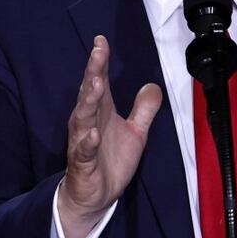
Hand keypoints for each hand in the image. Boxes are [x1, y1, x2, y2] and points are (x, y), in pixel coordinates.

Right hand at [59, 35, 162, 237]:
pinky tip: (94, 134)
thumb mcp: (136, 132)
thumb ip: (144, 109)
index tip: (101, 41)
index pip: (98, 80)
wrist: (94, 196)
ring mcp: (83, 141)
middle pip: (89, 92)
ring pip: (84, 117)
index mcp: (100, 111)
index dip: (100, 61)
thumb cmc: (109, 160)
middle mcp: (88, 122)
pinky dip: (89, 142)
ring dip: (89, 100)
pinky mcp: (83, 163)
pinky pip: (84, 150)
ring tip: (96, 83)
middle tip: (98, 53)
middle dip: (93, 72)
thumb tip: (153, 86)